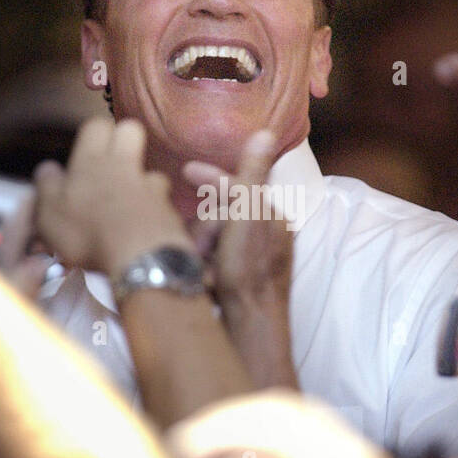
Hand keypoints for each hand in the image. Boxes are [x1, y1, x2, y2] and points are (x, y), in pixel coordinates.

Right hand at [34, 117, 193, 278]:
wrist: (138, 259)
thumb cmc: (88, 234)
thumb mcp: (49, 213)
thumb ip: (47, 186)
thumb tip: (47, 168)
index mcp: (91, 161)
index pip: (97, 125)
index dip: (93, 133)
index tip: (85, 151)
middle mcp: (124, 165)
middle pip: (131, 130)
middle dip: (124, 139)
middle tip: (111, 162)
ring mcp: (150, 185)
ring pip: (152, 169)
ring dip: (142, 181)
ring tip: (129, 203)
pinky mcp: (168, 209)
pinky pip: (163, 200)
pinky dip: (155, 210)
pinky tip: (144, 225)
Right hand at [184, 131, 296, 388]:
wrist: (248, 325)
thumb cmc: (248, 270)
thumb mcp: (248, 215)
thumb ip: (252, 175)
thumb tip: (265, 132)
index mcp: (271, 217)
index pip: (240, 186)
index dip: (212, 178)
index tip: (186, 171)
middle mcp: (264, 235)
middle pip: (220, 214)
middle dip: (204, 227)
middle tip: (197, 246)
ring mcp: (249, 259)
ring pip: (210, 237)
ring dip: (199, 249)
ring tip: (201, 267)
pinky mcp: (234, 279)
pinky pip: (210, 260)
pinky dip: (202, 266)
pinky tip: (202, 280)